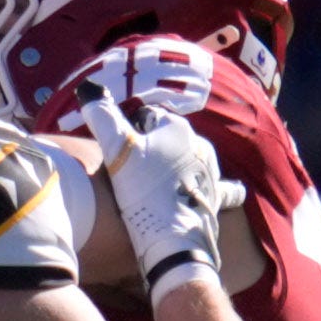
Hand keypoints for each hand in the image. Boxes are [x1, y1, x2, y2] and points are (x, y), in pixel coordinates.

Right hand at [67, 89, 226, 284]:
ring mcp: (210, 170)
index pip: (146, 118)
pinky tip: (232, 191)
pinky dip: (223, 187)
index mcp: (177, 127)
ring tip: (156, 185)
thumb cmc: (142, 187)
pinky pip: (223, 186)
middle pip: (167, 138)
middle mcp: (199, 145)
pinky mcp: (215, 195)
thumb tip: (88, 88)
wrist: (170, 232)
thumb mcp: (114, 147)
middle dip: (151, 148)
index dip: (127, 133)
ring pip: (189, 159)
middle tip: (130, 172)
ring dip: (175, 166)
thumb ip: (101, 115)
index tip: (117, 153)